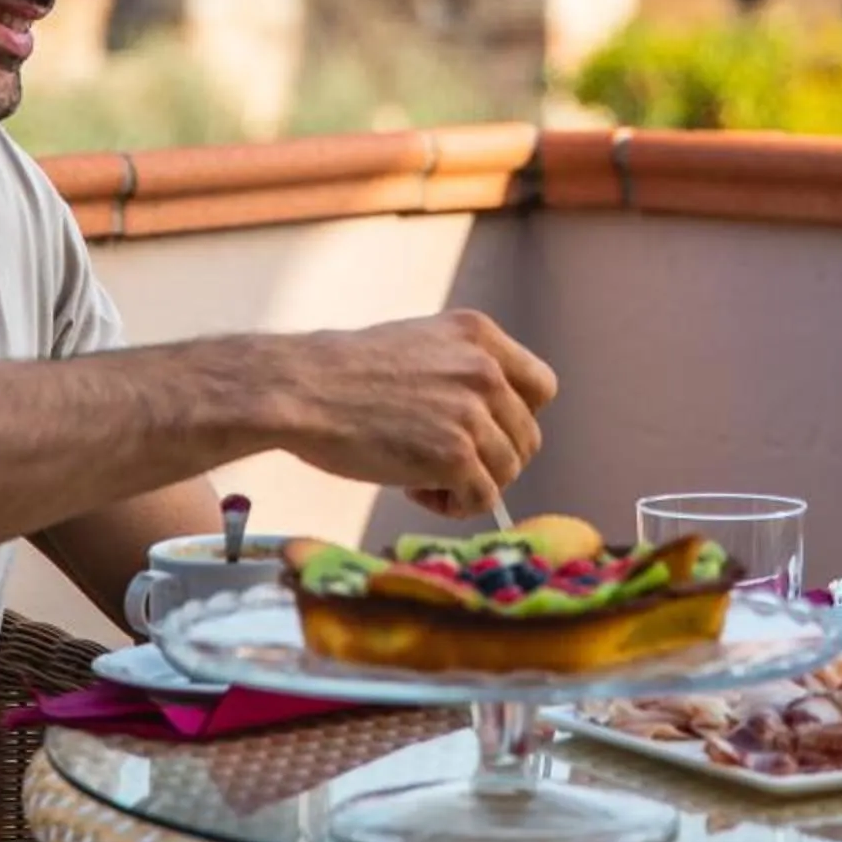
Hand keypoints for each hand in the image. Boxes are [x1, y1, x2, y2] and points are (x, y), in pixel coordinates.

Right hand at [267, 311, 559, 519]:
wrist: (300, 389)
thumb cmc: (343, 373)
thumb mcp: (419, 342)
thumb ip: (462, 368)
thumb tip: (491, 418)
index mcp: (480, 334)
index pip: (541, 388)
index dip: (514, 418)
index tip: (481, 432)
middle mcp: (486, 369)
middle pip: (526, 436)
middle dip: (490, 458)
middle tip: (440, 463)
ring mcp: (473, 413)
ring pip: (508, 471)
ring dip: (470, 484)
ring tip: (422, 478)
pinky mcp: (456, 456)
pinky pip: (484, 498)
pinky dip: (455, 506)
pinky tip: (416, 493)